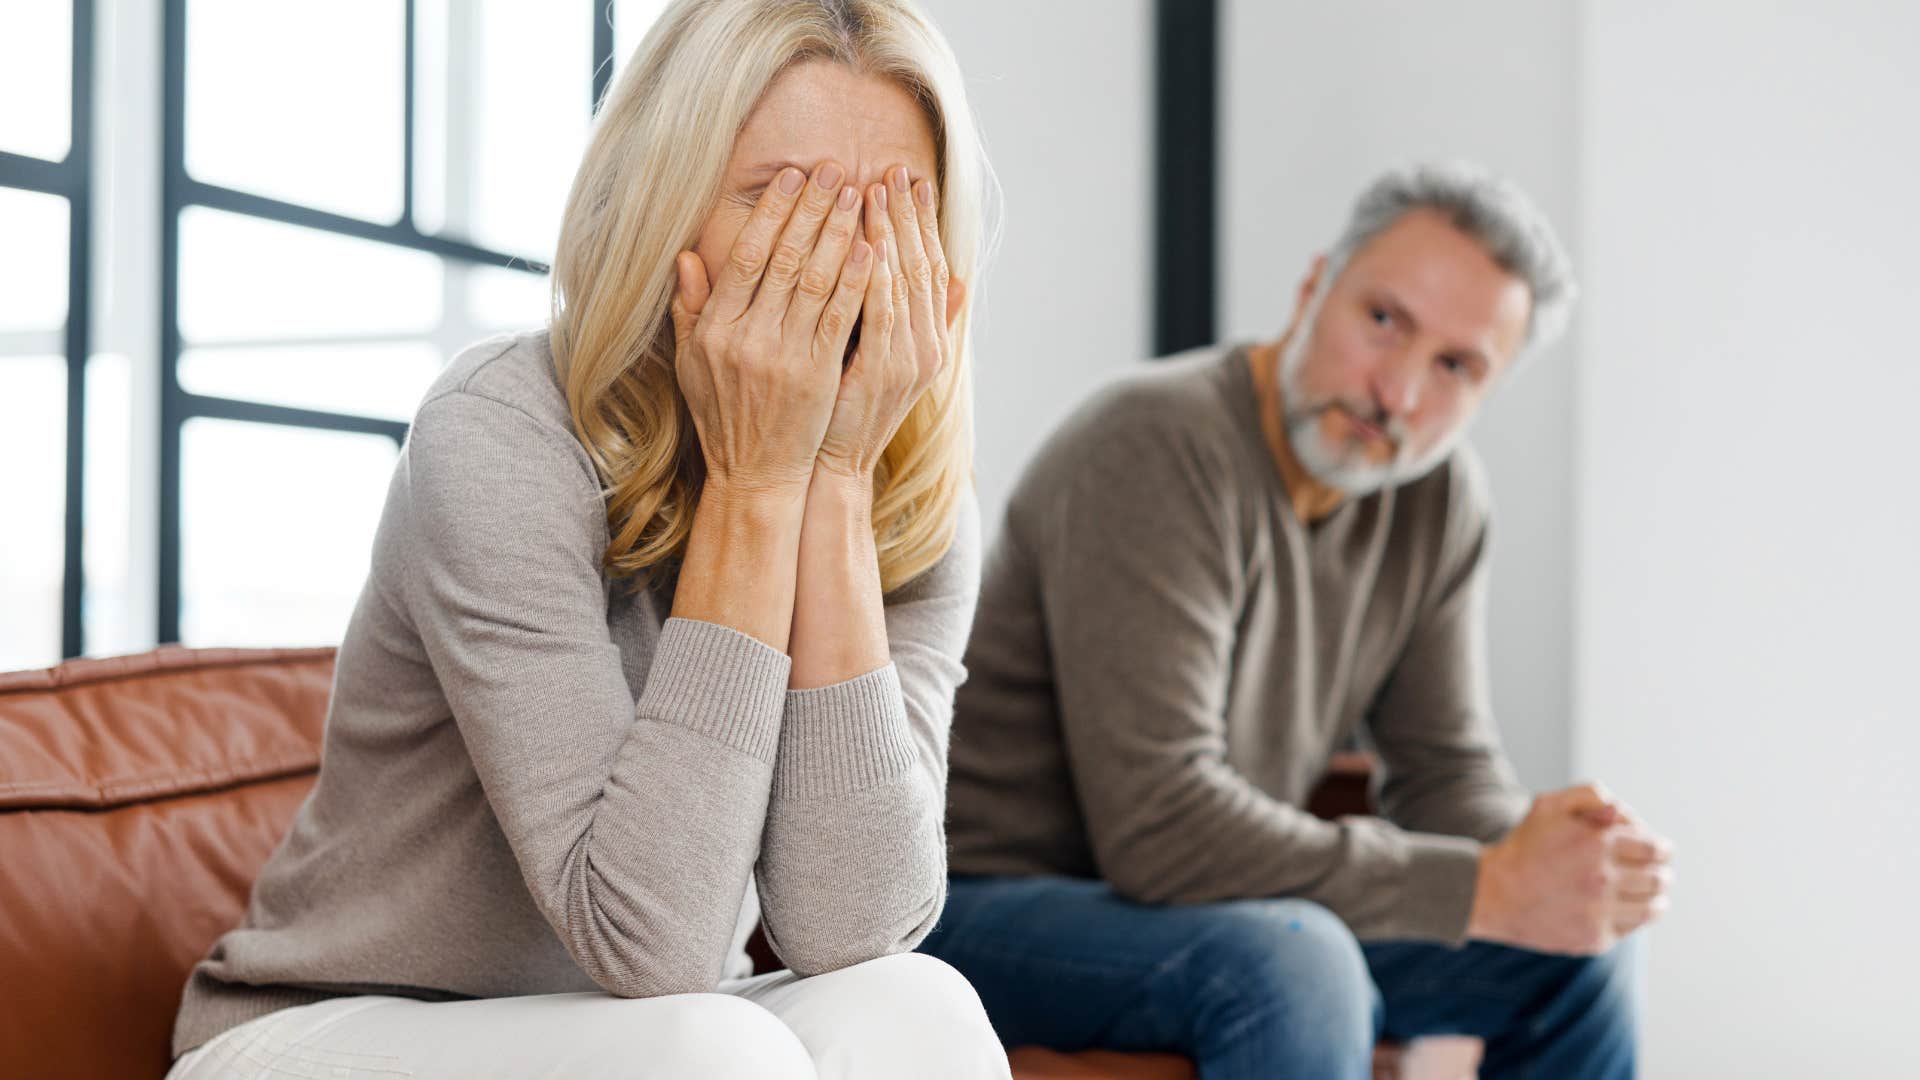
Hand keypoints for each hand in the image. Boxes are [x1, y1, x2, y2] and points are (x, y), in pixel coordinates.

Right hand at [670, 162, 873, 494]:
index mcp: (714, 329)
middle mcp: (745, 337)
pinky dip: (856, 280)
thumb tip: (685, 256)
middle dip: (811, 209)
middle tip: (834, 169)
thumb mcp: (691, 363)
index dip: (772, 212)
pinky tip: (872, 249)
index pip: (746, 255)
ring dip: (839, 233)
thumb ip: (689, 308)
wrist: (754, 475)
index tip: (791, 177)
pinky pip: (840, 318)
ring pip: (815, 281)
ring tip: (859, 195)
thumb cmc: (724, 416)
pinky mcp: (817, 375)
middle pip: (784, 259)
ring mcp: (782, 357)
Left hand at [814, 165, 966, 480]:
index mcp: (925, 339)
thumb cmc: (842, 412)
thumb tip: (942, 281)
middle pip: (920, 264)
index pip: (927, 265)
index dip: (919, 221)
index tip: (906, 179)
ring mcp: (906, 360)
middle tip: (895, 169)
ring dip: (892, 233)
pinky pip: (880, 313)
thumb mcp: (877, 361)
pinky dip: (878, 276)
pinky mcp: (880, 373)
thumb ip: (899, 318)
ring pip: (903, 282)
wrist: (833, 468)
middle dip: (907, 215)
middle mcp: (924, 346)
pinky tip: (869, 243)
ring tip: (878, 190)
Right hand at [1468, 783, 1674, 954]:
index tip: (1660, 851)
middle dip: (1661, 873)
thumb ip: (1590, 796)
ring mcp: (1599, 912)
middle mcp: (1603, 879)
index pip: (1655, 848)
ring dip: (1657, 898)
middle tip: (1658, 872)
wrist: (1493, 893)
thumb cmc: (1525, 846)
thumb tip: (1623, 812)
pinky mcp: (1594, 938)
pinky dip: (1632, 918)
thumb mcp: (1549, 805)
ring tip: (1651, 894)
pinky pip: (1630, 928)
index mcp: (1597, 842)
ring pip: (1653, 907)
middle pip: (1659, 879)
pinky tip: (1620, 908)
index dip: (1661, 848)